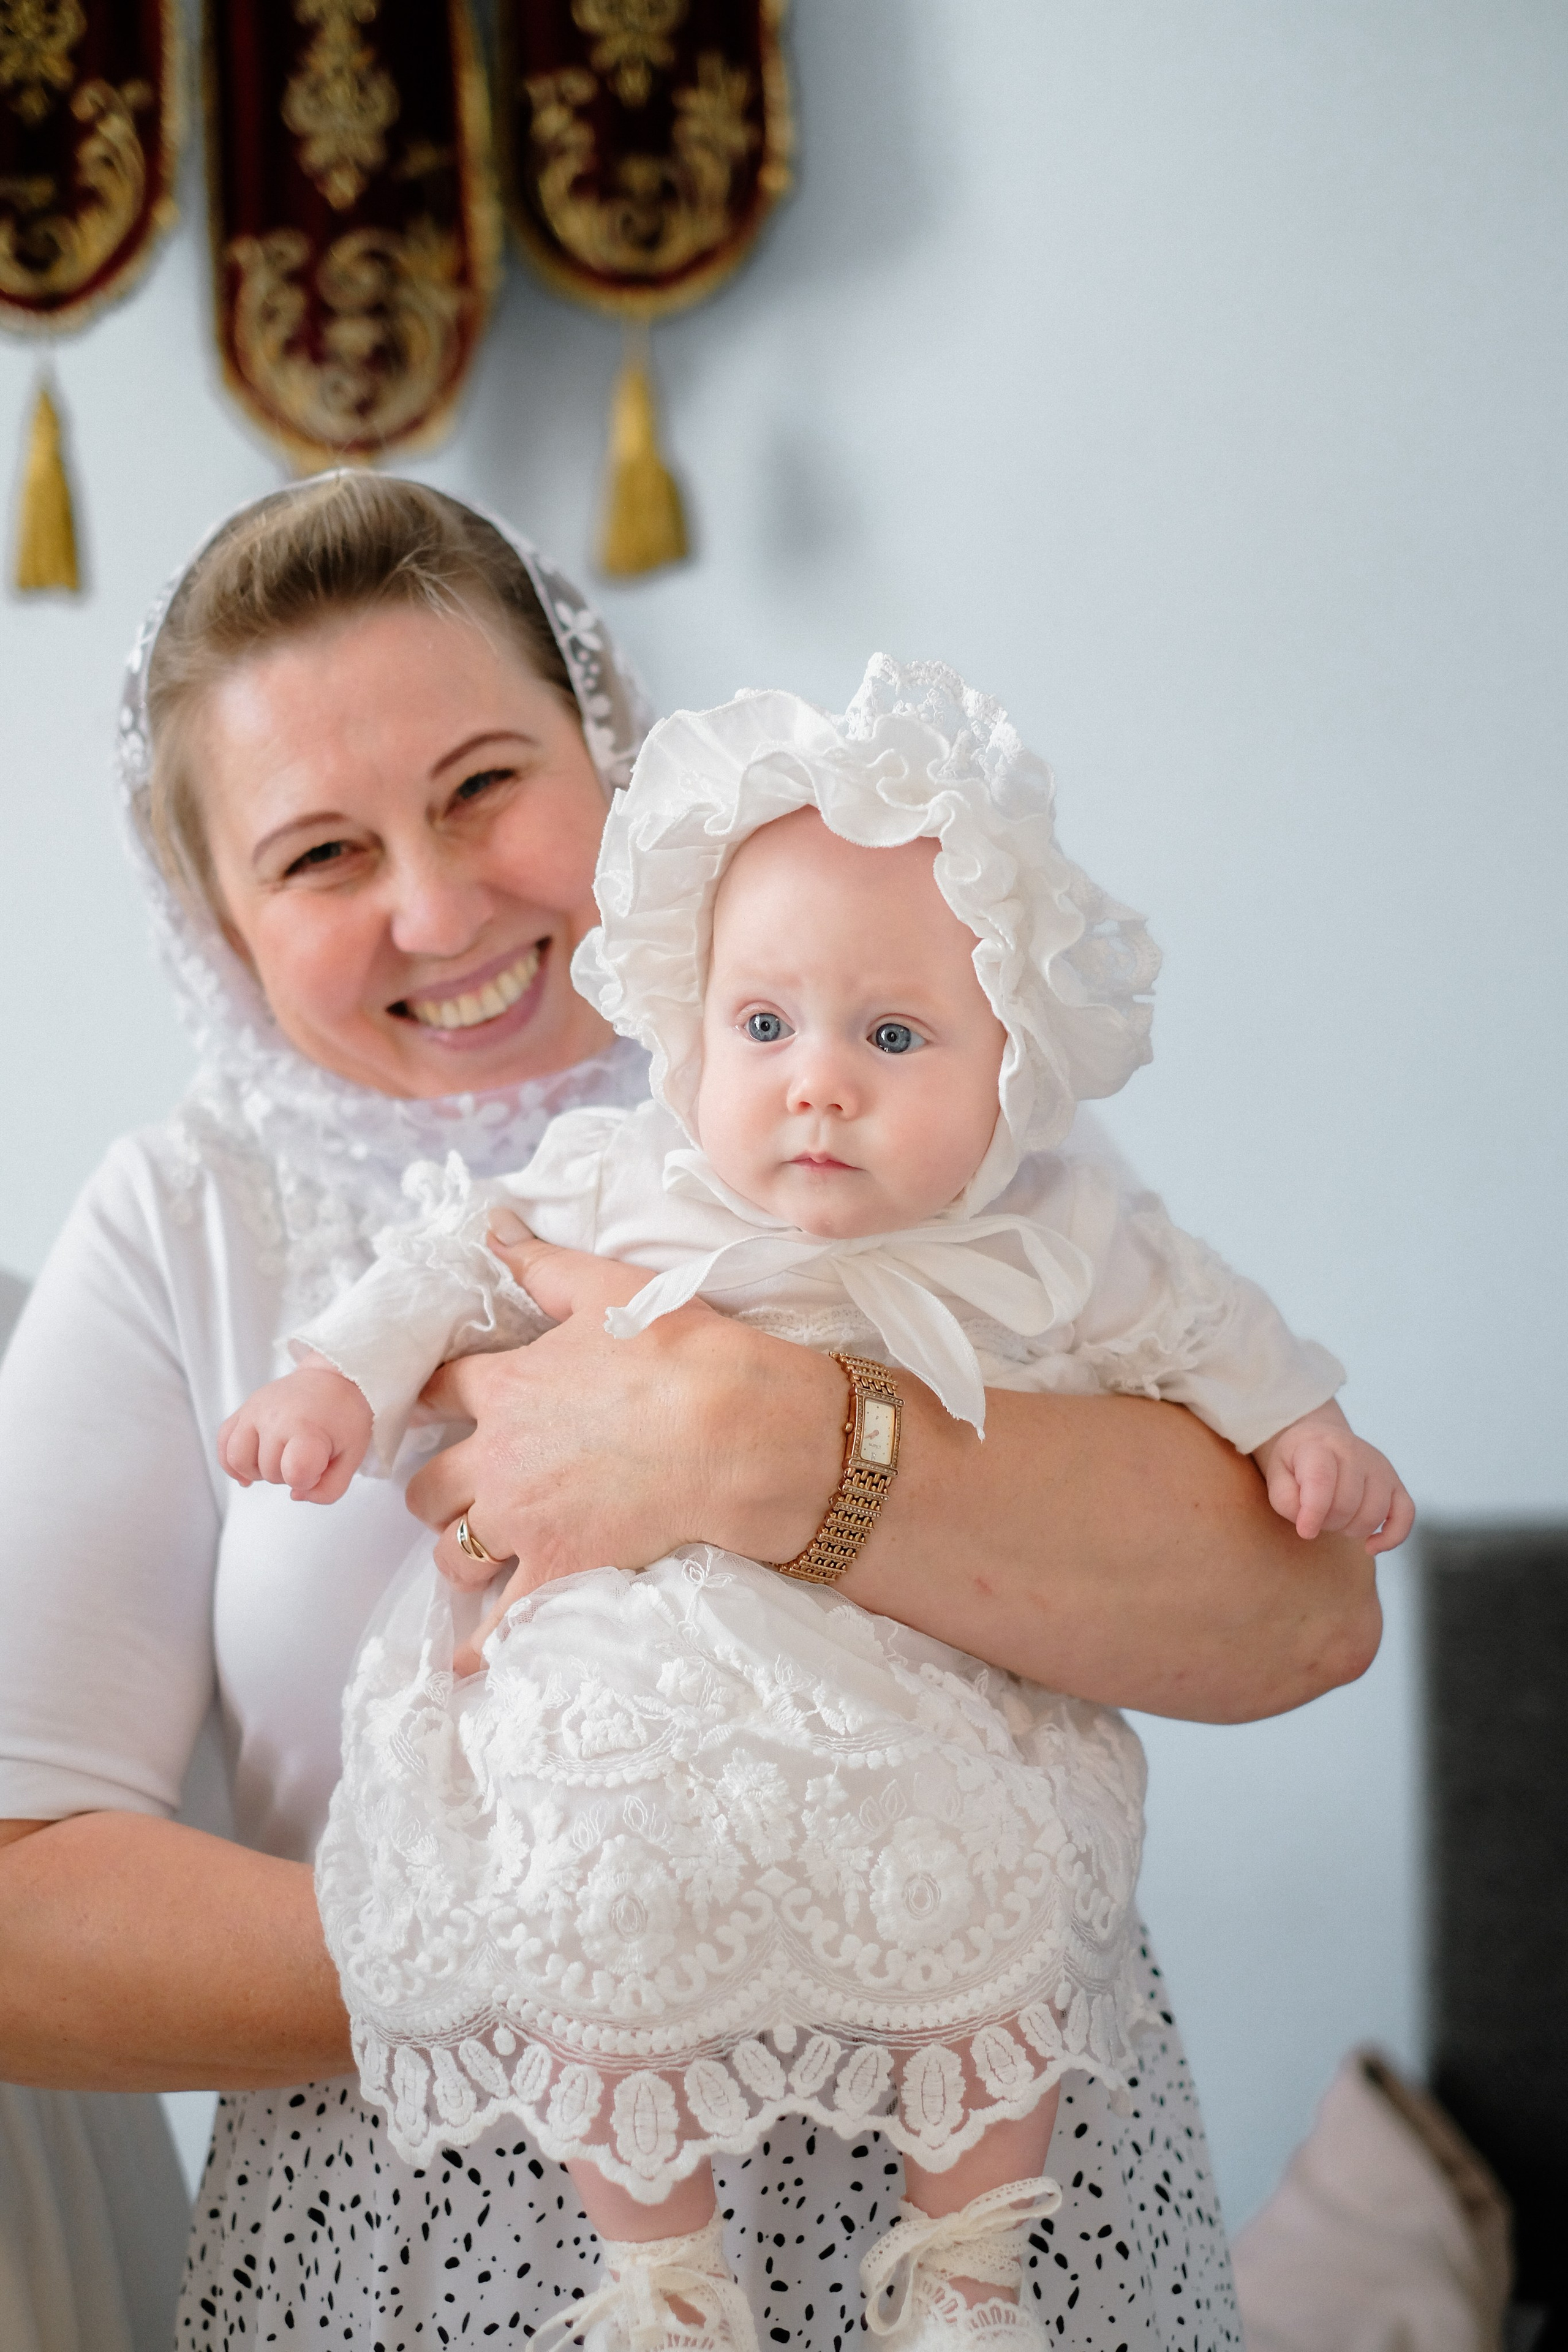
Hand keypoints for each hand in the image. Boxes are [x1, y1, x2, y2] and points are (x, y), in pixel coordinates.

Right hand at [217, 1358, 372, 1503]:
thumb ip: (329, 1489)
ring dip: (258, 1470)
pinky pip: (223, 1442)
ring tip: (279, 1460)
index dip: (307, 1481)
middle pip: (268, 1472)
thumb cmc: (344, 1418)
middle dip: (288, 1475)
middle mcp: (276, 1417)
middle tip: (306, 1457)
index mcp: (307, 1428)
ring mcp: (256, 1410)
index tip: (320, 1467)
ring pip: (237, 1459)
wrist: (335, 1378)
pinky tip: (249, 1470)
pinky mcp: (244, 1408)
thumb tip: (295, 1494)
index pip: (294, 1473)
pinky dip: (231, 1462)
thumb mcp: (352, 1457)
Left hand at [410, 1208, 844, 1671]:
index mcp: (506, 1386)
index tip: (436, 1413)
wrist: (739, 1431)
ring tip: (486, 1554)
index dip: (433, 1403)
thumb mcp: (609, 1287)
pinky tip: (471, 1658)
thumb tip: (493, 1225)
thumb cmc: (684, 1353)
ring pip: (450, 1552)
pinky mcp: (556, 1574)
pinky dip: (479, 1645)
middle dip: (442, 1490)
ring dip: (462, 1553)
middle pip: (428, 1485)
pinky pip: (495, 1626)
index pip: (437, 1393)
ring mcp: (522, 1522)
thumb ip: (542, 1263)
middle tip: (469, 1493)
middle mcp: (497, 1458)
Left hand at [1253, 1402, 1413, 1555]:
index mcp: (1320, 1446)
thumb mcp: (1277, 1475)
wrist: (1320, 1440)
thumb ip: (1286, 1500)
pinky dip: (1391, 1538)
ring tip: (1335, 1520)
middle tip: (1316, 1516)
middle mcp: (1355, 1452)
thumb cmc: (1296, 1464)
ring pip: (1374, 1514)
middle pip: (1347, 1504)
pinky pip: (1406, 1516)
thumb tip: (1309, 1524)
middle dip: (1327, 1522)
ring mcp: (1380, 1467)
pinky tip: (1370, 1546)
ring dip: (1351, 1529)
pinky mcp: (1396, 1484)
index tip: (1305, 1531)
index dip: (1313, 1513)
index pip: (1322, 1481)